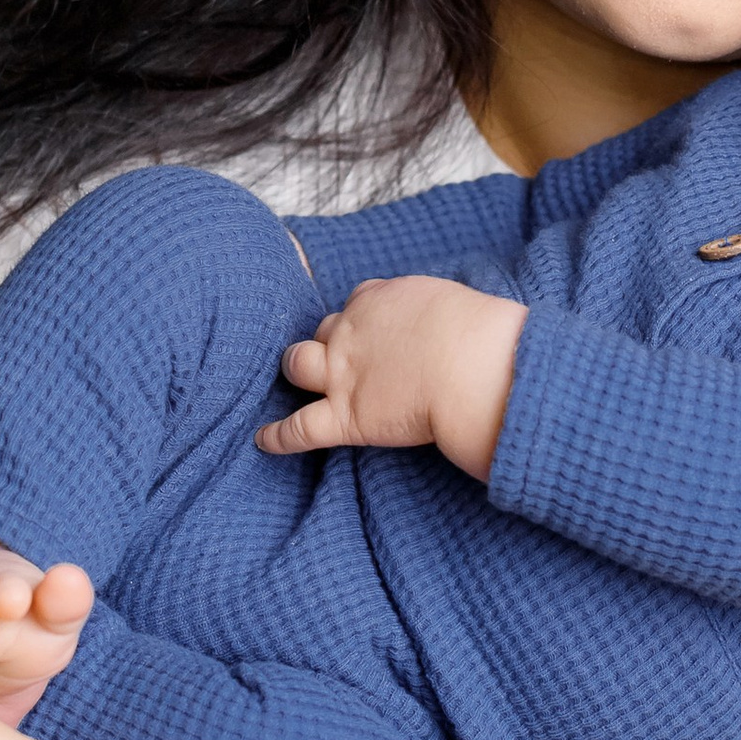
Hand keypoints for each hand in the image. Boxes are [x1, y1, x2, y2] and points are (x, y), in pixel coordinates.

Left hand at [257, 275, 526, 481]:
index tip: (375, 330)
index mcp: (379, 298)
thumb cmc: (478, 333)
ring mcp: (343, 374)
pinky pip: (298, 428)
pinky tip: (262, 441)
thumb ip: (433, 313)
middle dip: (330, 340)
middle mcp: (352, 331)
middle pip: (326, 329)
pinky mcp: (345, 417)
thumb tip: (444, 326)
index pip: (358, 302)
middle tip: (342, 356)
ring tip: (295, 377)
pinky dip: (277, 436)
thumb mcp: (451, 303)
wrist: (471, 366)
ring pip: (299, 363)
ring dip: (297, 368)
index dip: (363, 318)